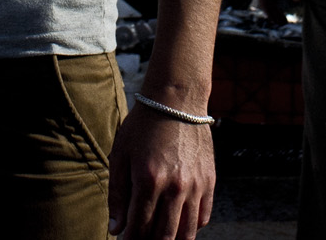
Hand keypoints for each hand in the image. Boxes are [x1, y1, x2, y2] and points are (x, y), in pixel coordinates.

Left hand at [107, 106, 214, 238]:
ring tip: (161, 239)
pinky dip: (192, 227)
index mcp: (148, 181)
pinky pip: (204, 216)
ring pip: (187, 232)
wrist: (177, 100)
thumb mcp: (121, 155)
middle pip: (164, 236)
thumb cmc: (143, 126)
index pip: (139, 228)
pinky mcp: (209, 181)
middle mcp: (174, 187)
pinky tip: (180, 226)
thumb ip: (117, 194)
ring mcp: (195, 185)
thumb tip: (116, 229)